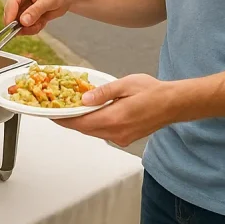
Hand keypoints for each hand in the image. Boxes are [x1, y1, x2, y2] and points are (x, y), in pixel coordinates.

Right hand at [3, 0, 72, 35]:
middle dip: (23, 25)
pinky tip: (42, 22)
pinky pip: (26, 28)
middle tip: (35, 26)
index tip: (14, 30)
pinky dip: (34, 28)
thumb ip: (35, 11)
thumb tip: (23, 22)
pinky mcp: (26, 16)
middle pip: (12, 17)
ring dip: (30, 28)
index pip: (10, 5)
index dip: (10, 18)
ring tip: (42, 22)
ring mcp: (22, 8)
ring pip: (19, 24)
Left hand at [54, 74, 178, 146]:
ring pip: (94, 132)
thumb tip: (84, 98)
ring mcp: (121, 138)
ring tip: (72, 109)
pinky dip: (94, 124)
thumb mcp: (125, 84)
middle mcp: (116, 132)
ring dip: (82, 122)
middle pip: (85, 129)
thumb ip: (103, 92)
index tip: (50, 114)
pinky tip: (92, 113)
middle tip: (57, 109)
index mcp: (114, 119)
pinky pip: (104, 132)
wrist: (174, 104)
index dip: (63, 120)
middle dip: (70, 120)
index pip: (81, 123)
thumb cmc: (153, 92)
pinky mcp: (126, 138)